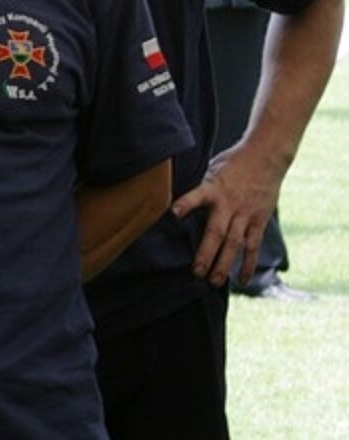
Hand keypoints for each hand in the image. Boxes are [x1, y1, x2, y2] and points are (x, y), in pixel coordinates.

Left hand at [171, 141, 285, 286]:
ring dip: (225, 264)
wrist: (266, 157)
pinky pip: (253, 246)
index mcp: (213, 188)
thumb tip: (175, 200)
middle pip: (217, 232)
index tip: (172, 214)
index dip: (184, 205)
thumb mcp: (210, 168)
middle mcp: (229, 204)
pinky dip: (248, 264)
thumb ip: (198, 187)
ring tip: (214, 282)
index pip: (196, 197)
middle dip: (206, 254)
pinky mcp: (259, 220)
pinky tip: (242, 280)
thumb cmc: (232, 163)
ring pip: (235, 244)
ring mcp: (245, 214)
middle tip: (196, 273)